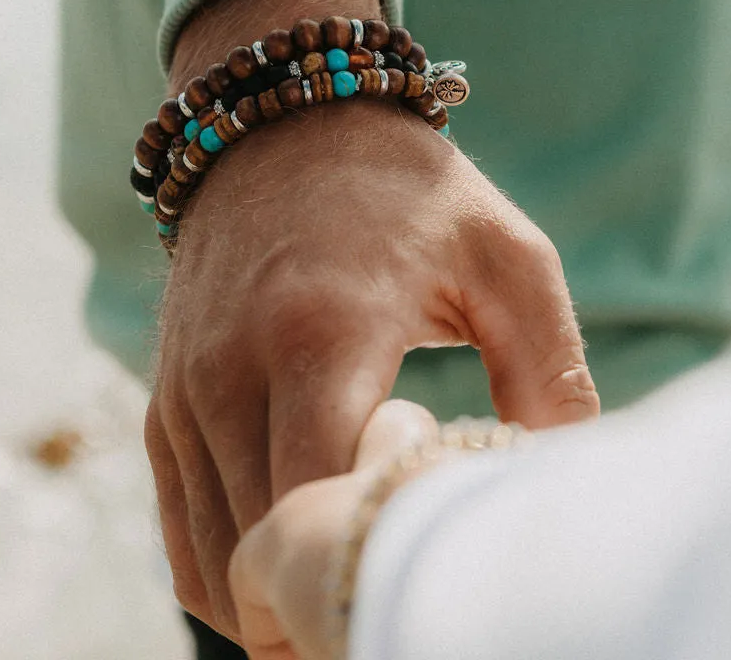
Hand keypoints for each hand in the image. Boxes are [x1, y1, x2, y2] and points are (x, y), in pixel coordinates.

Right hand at [144, 0, 598, 640]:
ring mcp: (185, 390)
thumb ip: (551, 373)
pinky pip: (181, 528)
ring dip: (282, 599)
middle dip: (333, 597)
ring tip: (357, 593)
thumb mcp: (505, 258)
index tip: (439, 581)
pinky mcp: (166, 397)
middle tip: (407, 606)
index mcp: (321, 336)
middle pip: (263, 554)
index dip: (375, 574)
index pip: (319, 512)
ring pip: (216, 561)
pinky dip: (231, 575)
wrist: (289, 124)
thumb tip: (564, 485)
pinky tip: (292, 577)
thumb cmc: (408, 193)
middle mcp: (231, 373)